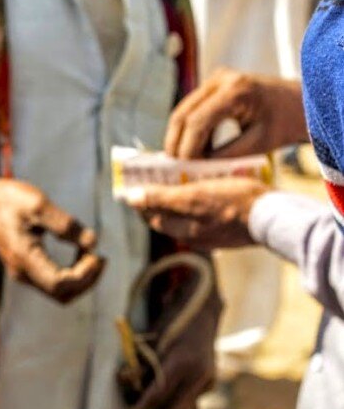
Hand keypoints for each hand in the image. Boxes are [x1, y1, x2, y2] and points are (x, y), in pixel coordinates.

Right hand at [0, 176, 104, 303]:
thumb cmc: (8, 199)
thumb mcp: (39, 205)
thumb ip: (66, 225)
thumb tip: (92, 242)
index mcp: (24, 259)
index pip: (62, 284)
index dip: (85, 274)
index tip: (96, 254)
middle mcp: (22, 272)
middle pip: (62, 295)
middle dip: (87, 280)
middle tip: (101, 257)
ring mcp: (22, 271)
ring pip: (59, 292)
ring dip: (80, 278)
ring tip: (93, 255)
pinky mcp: (25, 266)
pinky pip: (53, 281)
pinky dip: (70, 273)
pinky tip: (79, 254)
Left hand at [121, 178, 269, 249]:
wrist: (277, 216)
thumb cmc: (234, 205)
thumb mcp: (193, 198)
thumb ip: (161, 199)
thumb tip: (130, 199)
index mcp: (184, 231)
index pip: (152, 215)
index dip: (141, 198)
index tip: (136, 180)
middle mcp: (196, 236)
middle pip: (169, 212)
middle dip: (161, 193)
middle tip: (158, 172)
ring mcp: (215, 232)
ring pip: (189, 211)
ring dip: (181, 193)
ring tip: (181, 173)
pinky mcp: (231, 226)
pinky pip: (208, 210)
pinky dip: (202, 197)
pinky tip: (207, 182)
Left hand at [123, 267, 220, 408]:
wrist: (204, 310)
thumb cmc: (173, 319)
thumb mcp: (154, 337)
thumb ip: (143, 360)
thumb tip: (126, 380)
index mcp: (181, 360)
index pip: (158, 393)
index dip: (142, 406)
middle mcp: (198, 373)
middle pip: (170, 405)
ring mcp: (208, 378)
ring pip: (181, 404)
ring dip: (164, 404)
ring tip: (147, 398)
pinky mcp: (211, 380)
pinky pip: (190, 396)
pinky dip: (176, 395)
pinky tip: (167, 387)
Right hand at [165, 68, 306, 158]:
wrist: (299, 102)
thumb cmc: (285, 123)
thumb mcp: (258, 143)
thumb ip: (226, 155)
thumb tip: (195, 167)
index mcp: (236, 90)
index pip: (198, 120)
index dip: (187, 146)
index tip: (184, 167)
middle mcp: (220, 79)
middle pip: (183, 113)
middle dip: (176, 141)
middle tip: (174, 165)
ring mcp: (214, 79)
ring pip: (183, 111)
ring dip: (180, 136)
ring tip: (183, 160)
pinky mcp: (212, 85)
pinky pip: (192, 109)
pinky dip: (190, 130)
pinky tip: (194, 148)